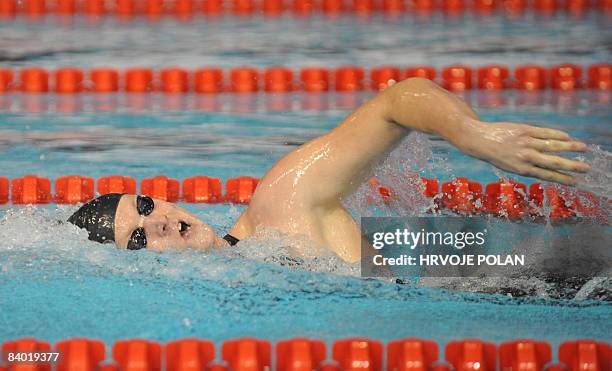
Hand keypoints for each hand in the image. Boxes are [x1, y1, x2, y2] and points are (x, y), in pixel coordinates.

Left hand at [459, 120, 589, 185]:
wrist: (479, 140)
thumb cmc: (495, 155)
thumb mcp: (509, 166)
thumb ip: (527, 167)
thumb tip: (546, 169)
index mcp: (522, 169)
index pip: (548, 175)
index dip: (563, 179)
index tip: (576, 182)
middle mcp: (526, 157)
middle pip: (555, 163)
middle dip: (573, 166)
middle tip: (587, 168)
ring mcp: (526, 143)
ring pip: (554, 146)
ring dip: (571, 147)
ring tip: (584, 148)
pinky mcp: (525, 130)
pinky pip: (545, 132)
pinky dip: (558, 134)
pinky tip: (568, 136)